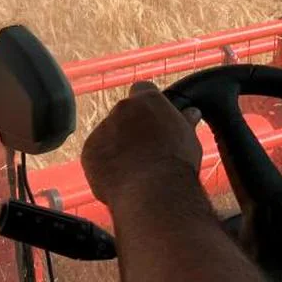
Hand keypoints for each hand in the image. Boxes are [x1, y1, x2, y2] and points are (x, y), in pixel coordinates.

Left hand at [81, 81, 203, 208]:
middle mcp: (122, 108)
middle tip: (144, 150)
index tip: (151, 119)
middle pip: (123, 113)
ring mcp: (103, 129)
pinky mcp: (89, 151)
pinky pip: (95, 155)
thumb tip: (192, 113)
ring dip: (116, 146)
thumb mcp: (188, 138)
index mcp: (147, 100)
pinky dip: (104, 164)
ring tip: (134, 170)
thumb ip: (184, 121)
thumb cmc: (176, 165)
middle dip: (130, 127)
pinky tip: (120, 178)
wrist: (153, 192)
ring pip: (108, 135)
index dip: (146, 105)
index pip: (142, 90)